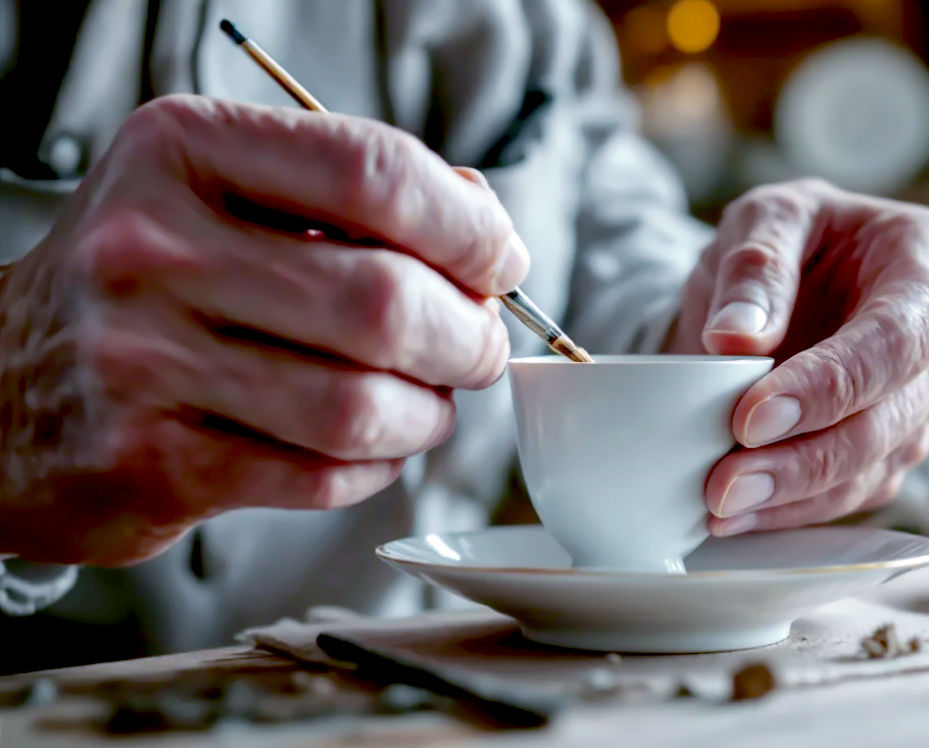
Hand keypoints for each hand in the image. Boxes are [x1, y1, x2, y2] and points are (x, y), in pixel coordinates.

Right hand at [0, 95, 527, 565]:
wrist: (0, 389)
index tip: (499, 261)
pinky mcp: (151, 462)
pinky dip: (376, 467)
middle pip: (383, 300)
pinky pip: (323, 476)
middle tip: (476, 349)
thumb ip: (353, 191)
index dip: (468, 227)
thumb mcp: (222, 192)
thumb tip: (483, 221)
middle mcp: (151, 248)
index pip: (372, 173)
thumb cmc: (144, 282)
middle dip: (466, 337)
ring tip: (427, 402)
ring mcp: (143, 361)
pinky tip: (371, 446)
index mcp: (185, 151)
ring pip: (361, 404)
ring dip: (428, 413)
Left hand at [667, 179, 928, 534]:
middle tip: (726, 481)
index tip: (754, 415)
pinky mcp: (892, 450)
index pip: (896, 338)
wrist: (777, 283)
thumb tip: (735, 338)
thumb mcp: (765, 218)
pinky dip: (792, 509)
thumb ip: (755, 268)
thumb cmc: (789, 239)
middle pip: (887, 417)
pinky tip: (737, 513)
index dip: (830, 384)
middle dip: (803, 457)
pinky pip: (851, 493)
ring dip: (794, 494)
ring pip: (871, 467)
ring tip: (720, 504)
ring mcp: (922, 402)